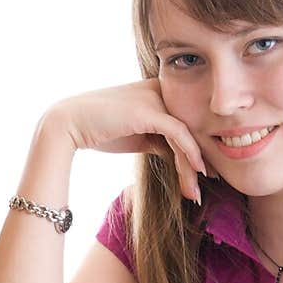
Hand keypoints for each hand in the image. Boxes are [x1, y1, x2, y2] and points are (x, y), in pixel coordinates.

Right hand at [45, 81, 206, 202]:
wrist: (69, 124)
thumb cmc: (99, 129)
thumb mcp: (137, 135)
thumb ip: (159, 139)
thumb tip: (177, 156)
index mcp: (159, 91)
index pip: (187, 120)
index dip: (199, 145)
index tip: (208, 170)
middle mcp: (161, 90)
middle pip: (191, 127)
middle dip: (202, 157)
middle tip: (213, 180)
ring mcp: (156, 97)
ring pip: (186, 133)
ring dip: (193, 166)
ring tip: (195, 192)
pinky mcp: (149, 110)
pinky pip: (178, 133)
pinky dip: (189, 153)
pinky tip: (197, 171)